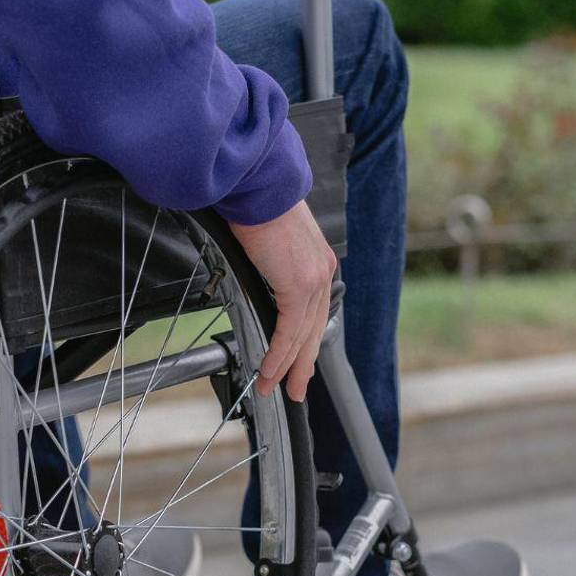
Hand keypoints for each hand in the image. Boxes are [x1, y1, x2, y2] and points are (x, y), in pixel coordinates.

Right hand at [230, 201, 337, 401]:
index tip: (296, 360)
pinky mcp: (298, 285)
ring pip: (301, 336)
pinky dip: (277, 354)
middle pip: (313, 330)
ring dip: (284, 367)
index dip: (305, 341)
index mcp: (318, 261)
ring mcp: (313, 279)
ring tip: (271, 388)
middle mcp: (322, 272)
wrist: (257, 186)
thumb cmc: (254, 204)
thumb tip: (254, 275)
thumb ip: (269, 264)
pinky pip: (288, 331)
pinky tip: (268, 370)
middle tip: (293, 389)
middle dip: (302, 364)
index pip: (314, 312)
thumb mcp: (267, 240)